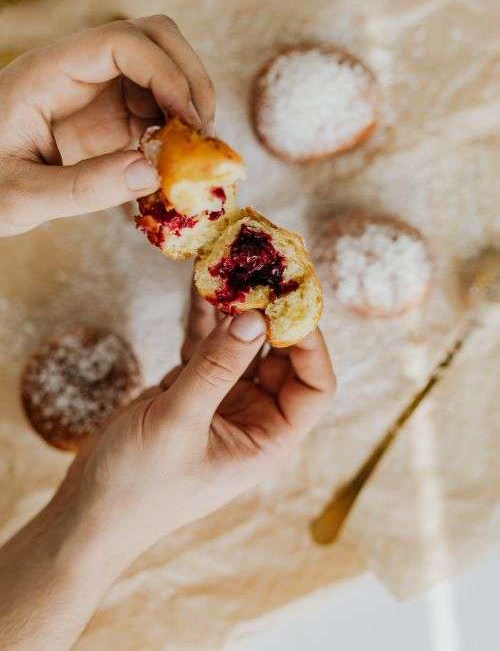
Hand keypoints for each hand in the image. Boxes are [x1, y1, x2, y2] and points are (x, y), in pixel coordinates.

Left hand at [0, 15, 214, 235]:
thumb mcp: (18, 197)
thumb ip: (81, 189)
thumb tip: (152, 173)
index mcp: (48, 73)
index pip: (122, 41)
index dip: (167, 72)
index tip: (189, 123)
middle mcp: (78, 73)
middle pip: (153, 37)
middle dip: (189, 77)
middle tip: (203, 133)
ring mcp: (96, 94)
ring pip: (162, 71)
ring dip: (188, 105)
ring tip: (193, 156)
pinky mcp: (108, 120)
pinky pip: (156, 111)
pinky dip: (176, 133)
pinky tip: (174, 166)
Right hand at [0, 291, 333, 649]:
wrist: (88, 511)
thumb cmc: (138, 485)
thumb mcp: (179, 423)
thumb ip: (216, 368)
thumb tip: (255, 316)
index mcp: (269, 438)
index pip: (314, 384)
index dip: (311, 343)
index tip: (289, 302)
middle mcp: (254, 416)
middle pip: (281, 355)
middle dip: (272, 313)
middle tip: (261, 268)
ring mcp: (222, 399)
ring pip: (241, 343)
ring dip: (236, 307)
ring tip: (231, 263)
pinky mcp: (191, 387)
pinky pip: (206, 344)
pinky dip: (203, 317)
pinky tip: (199, 284)